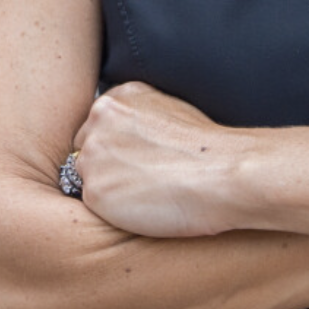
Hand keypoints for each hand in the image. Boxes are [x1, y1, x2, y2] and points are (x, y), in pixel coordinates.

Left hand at [71, 82, 245, 237]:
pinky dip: (114, 211)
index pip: (97, 126)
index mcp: (118, 97)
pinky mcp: (94, 190)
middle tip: (144, 178)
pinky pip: (94, 206)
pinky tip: (143, 206)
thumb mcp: (169, 110)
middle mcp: (98, 119)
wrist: (222, 172)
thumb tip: (127, 138)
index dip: (118, 148)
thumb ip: (138, 118)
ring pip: (87, 178)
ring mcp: (93, 154)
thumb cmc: (206, 148)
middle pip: (86, 150)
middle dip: (107, 166)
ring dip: (109, 188)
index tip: (141, 159)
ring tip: (147, 192)